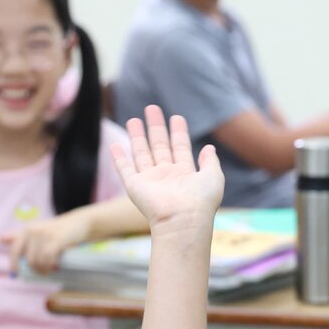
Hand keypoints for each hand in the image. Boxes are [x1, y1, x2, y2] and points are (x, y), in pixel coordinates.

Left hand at [2, 213, 88, 275]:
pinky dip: (52, 265)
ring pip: (39, 261)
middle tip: (45, 272)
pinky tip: (56, 266)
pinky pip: (49, 258)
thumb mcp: (37, 231)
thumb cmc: (57, 230)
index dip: (14, 263)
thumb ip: (20, 235)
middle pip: (29, 260)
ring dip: (46, 269)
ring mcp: (45, 235)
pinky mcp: (56, 239)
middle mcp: (33, 231)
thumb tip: (1, 239)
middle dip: (37, 269)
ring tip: (52, 269)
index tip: (17, 274)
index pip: (15, 250)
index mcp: (27, 230)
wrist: (79, 223)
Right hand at [111, 105, 223, 232]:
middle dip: (156, 127)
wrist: (182, 219)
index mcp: (185, 174)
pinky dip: (119, 158)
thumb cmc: (201, 201)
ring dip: (137, 136)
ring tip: (134, 118)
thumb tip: (209, 148)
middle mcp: (166, 176)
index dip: (178, 133)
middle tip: (152, 108)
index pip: (180, 148)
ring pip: (141, 153)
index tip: (176, 117)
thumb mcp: (213, 177)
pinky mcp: (134, 186)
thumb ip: (210, 162)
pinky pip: (124, 169)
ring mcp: (150, 181)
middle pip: (159, 146)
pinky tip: (115, 145)